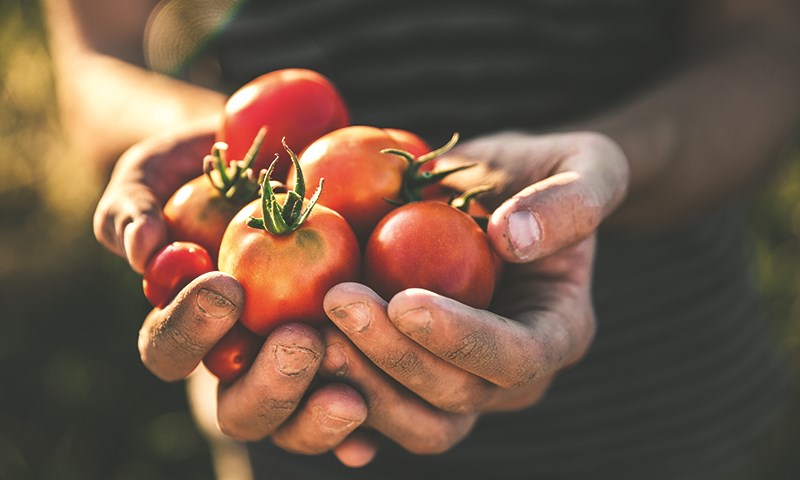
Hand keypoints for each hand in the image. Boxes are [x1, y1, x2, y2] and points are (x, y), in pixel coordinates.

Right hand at [93, 125, 375, 465]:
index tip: (227, 288)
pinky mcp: (348, 364)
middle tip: (299, 344)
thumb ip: (132, 207)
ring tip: (351, 393)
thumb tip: (138, 251)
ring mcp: (295, 367)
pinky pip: (355, 406)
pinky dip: (362, 427)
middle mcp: (239, 358)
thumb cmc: (207, 169)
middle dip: (268, 385)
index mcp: (187, 325)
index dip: (191, 330)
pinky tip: (373, 431)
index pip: (169, 350)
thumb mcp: (159, 173)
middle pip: (238, 408)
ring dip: (316, 415)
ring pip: (294, 424)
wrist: (277, 155)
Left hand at [318, 131, 627, 453]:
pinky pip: (380, 414)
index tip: (404, 300)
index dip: (461, 340)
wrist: (497, 194)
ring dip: (359, 383)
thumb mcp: (585, 161)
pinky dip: (339, 401)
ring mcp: (464, 385)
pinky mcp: (418, 381)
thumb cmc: (543, 173)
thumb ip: (573, 198)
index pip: (517, 358)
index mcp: (559, 331)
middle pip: (457, 397)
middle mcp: (513, 375)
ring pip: (416, 421)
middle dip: (393, 357)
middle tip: (336, 301)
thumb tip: (514, 239)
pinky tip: (302, 370)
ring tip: (309, 329)